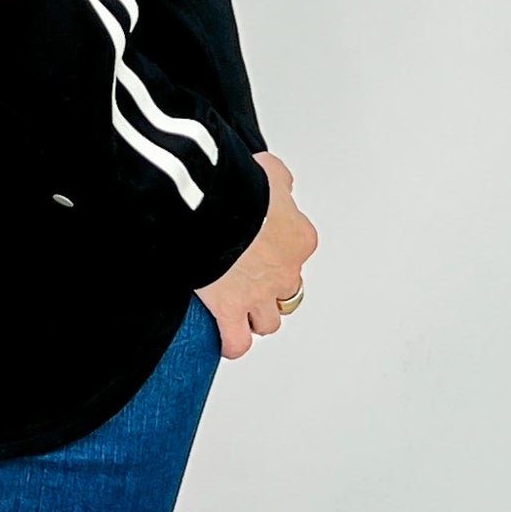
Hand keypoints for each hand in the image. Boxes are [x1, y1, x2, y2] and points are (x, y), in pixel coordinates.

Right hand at [194, 151, 317, 359]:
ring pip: (268, 321)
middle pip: (287, 291)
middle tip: (247, 274)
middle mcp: (285, 271)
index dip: (276, 245)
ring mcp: (259, 295)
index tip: (258, 240)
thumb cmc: (238, 187)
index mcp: (298, 237)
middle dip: (270, 286)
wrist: (212, 205)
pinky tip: (223, 336)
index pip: (297, 248)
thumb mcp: (268, 169)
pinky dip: (231, 342)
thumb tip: (280, 185)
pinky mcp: (231, 311)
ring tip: (238, 307)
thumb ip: (279, 181)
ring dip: (255, 315)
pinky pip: (237, 342)